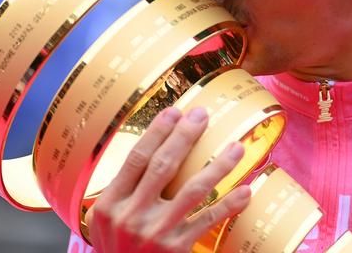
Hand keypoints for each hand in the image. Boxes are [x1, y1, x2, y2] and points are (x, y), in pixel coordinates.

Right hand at [87, 106, 250, 251]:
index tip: (175, 112)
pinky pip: (208, 220)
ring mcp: (155, 232)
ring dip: (218, 165)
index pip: (137, 157)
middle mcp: (130, 215)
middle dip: (185, 136)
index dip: (157, 132)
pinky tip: (246, 190)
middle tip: (203, 115)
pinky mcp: (176, 249)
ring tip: (237, 147)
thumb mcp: (106, 220)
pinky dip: (229, 204)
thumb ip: (124, 190)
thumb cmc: (117, 248)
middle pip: (163, 165)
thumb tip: (152, 148)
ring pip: (193, 189)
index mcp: (110, 203)